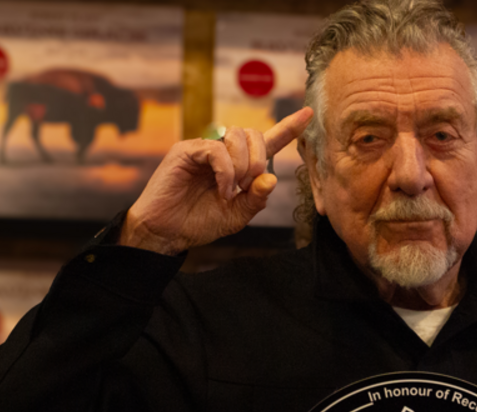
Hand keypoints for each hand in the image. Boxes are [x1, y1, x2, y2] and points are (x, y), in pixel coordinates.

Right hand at [120, 107, 313, 254]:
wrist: (167, 233)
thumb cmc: (199, 223)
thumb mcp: (237, 217)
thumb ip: (256, 199)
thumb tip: (270, 177)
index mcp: (237, 166)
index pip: (267, 142)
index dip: (288, 129)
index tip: (309, 114)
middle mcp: (221, 152)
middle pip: (253, 133)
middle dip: (258, 158)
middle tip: (248, 185)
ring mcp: (203, 148)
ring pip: (236, 137)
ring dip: (242, 166)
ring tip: (231, 191)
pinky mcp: (186, 151)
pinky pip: (216, 150)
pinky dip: (226, 172)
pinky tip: (222, 190)